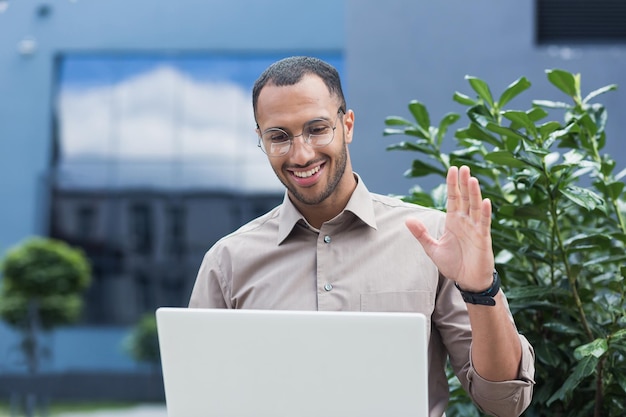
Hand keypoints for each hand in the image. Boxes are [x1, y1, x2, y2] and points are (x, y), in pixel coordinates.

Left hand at [406, 165, 494, 290]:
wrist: (467, 281)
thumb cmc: (453, 264)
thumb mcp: (432, 248)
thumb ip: (421, 234)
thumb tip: (408, 219)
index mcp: (453, 221)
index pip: (453, 198)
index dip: (452, 184)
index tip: (451, 169)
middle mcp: (465, 221)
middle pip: (465, 198)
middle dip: (463, 183)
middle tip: (463, 167)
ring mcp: (475, 229)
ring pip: (475, 207)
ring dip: (474, 193)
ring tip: (471, 178)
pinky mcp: (483, 239)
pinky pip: (484, 223)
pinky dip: (485, 212)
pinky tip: (485, 201)